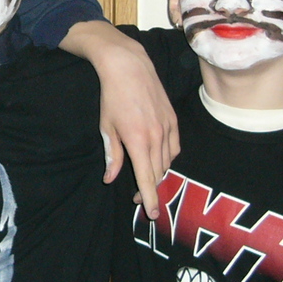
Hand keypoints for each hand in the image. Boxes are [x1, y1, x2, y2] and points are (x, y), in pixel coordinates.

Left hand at [59, 22, 179, 215]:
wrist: (129, 67)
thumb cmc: (112, 97)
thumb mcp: (107, 128)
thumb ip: (113, 156)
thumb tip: (111, 178)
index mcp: (138, 141)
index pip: (147, 178)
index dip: (150, 199)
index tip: (152, 214)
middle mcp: (156, 137)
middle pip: (158, 173)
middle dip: (150, 189)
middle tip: (138, 198)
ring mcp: (167, 128)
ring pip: (167, 162)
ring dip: (158, 175)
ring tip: (146, 179)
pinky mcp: (173, 119)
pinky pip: (174, 147)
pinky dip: (168, 158)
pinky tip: (159, 160)